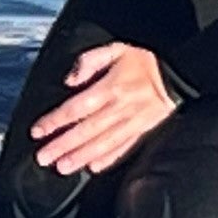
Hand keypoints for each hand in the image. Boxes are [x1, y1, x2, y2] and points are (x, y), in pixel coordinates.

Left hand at [30, 39, 180, 176]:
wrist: (180, 74)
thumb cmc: (144, 60)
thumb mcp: (116, 50)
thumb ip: (89, 61)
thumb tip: (70, 80)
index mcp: (109, 89)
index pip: (75, 108)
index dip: (55, 121)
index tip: (37, 132)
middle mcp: (118, 109)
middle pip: (85, 131)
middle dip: (62, 146)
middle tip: (43, 158)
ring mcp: (131, 123)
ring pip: (102, 143)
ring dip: (80, 157)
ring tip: (62, 168)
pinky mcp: (143, 131)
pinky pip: (124, 148)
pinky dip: (108, 159)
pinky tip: (94, 168)